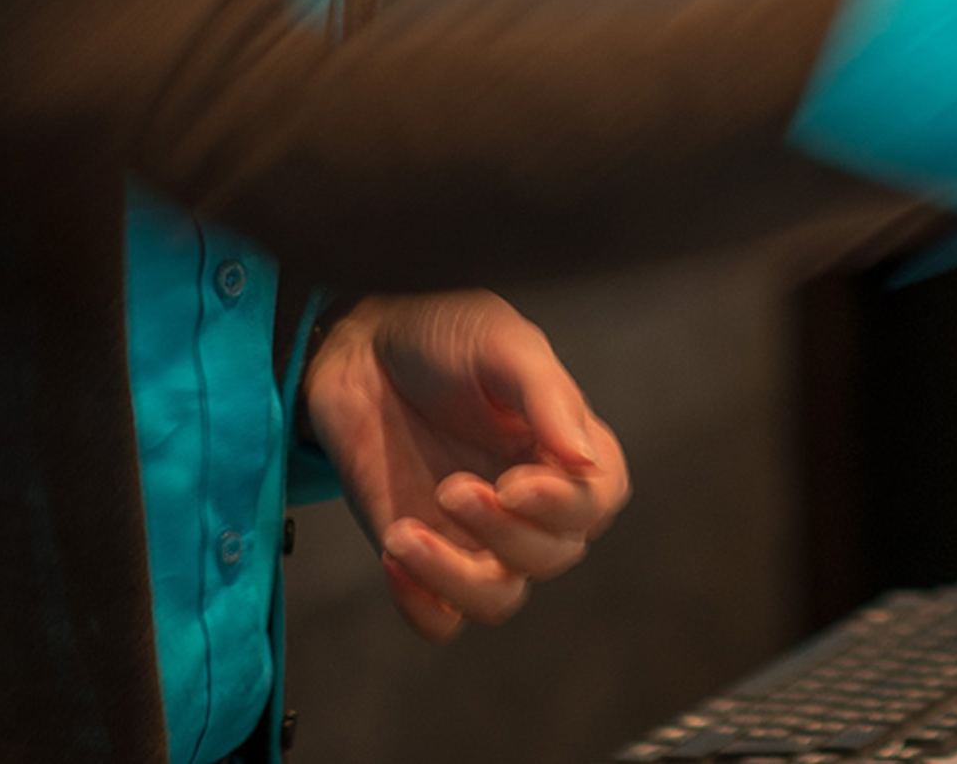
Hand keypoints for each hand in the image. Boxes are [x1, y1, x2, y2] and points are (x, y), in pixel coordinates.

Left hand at [303, 292, 630, 642]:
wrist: (358, 352)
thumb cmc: (441, 335)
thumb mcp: (501, 343)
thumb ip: (546, 395)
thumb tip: (585, 462)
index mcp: (563, 444)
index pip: (598, 501)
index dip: (566, 506)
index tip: (515, 482)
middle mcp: (528, 499)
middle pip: (551, 555)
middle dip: (504, 533)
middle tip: (452, 487)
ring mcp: (475, 535)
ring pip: (498, 598)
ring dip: (456, 576)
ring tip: (406, 533)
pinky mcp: (423, 559)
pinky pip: (440, 620)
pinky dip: (421, 604)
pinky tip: (393, 551)